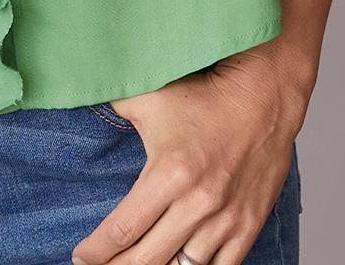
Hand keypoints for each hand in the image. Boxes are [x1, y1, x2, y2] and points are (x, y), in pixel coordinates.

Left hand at [70, 37, 311, 264]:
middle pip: (147, 259)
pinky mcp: (248, 225)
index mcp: (169, 173)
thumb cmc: (205, 96)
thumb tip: (86, 97)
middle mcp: (198, 203)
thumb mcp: (152, 97)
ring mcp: (226, 219)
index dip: (97, 251)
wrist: (263, 96)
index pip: (123, 229)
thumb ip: (116, 107)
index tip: (80, 256)